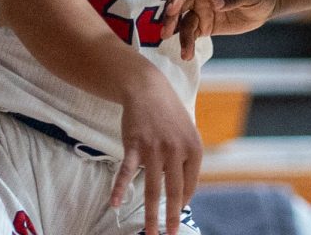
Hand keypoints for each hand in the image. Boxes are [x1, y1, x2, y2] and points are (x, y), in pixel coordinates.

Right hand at [110, 79, 202, 234]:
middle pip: (174, 192)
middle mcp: (177, 150)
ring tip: (149, 232)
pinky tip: (116, 204)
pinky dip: (120, 188)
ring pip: (152, 188)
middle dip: (172, 218)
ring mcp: (155, 148)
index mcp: (194, 149)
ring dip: (150, 214)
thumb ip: (188, 159)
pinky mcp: (135, 145)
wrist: (148, 89)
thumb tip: (185, 189)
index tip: (177, 214)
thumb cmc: (169, 114)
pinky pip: (127, 171)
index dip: (183, 202)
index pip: (190, 185)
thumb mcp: (188, 133)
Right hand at [161, 0, 280, 59]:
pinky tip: (187, 55)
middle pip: (179, 6)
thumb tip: (215, 3)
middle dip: (171, 19)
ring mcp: (201, 11)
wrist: (265, 5)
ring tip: (185, 54)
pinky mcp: (204, 26)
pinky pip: (192, 34)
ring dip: (181, 38)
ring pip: (184, 23)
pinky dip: (188, 44)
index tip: (172, 9)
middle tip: (166, 33)